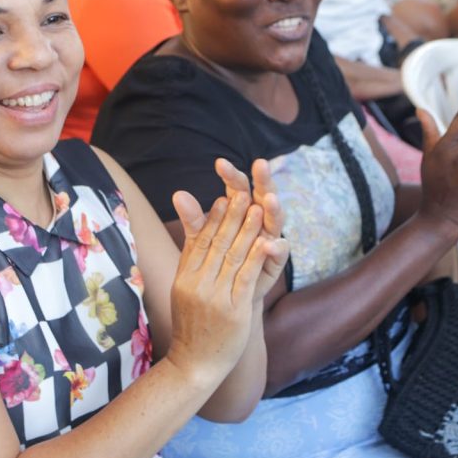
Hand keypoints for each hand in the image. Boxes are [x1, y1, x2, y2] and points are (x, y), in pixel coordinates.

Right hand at [166, 190, 272, 385]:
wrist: (194, 365)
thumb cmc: (192, 325)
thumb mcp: (185, 288)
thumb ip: (191, 254)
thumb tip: (183, 226)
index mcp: (184, 277)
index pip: (200, 241)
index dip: (214, 218)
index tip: (226, 198)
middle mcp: (197, 285)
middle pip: (216, 244)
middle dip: (232, 217)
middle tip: (244, 193)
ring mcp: (214, 298)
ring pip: (233, 257)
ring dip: (247, 230)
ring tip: (258, 208)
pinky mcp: (233, 311)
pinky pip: (245, 279)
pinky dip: (256, 258)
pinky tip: (265, 241)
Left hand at [202, 158, 288, 302]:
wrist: (221, 294)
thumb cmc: (213, 260)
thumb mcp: (201, 237)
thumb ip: (193, 218)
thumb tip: (178, 194)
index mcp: (241, 208)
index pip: (237, 186)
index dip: (230, 175)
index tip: (220, 163)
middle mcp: (259, 218)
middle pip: (262, 193)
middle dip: (262, 179)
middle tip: (260, 164)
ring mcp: (270, 236)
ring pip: (275, 219)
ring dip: (274, 209)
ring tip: (269, 199)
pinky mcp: (276, 259)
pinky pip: (280, 250)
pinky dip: (275, 246)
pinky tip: (268, 244)